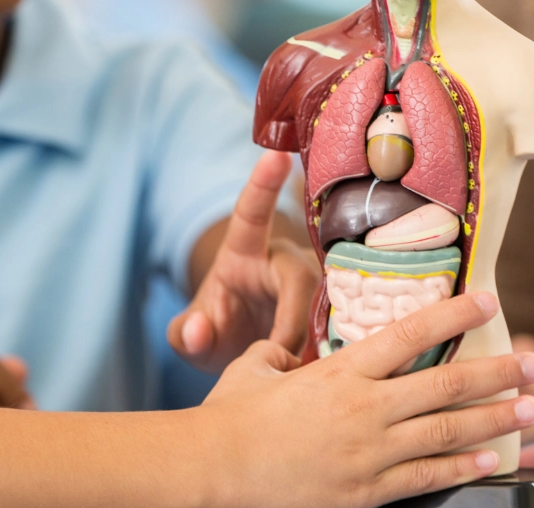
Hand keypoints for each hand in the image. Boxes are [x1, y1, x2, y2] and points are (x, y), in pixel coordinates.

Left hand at [169, 151, 320, 371]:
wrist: (243, 353)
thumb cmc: (217, 331)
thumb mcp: (192, 337)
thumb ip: (185, 334)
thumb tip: (198, 331)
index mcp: (243, 251)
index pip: (251, 213)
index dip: (262, 185)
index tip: (276, 155)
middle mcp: (284, 260)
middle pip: (299, 274)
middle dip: (291, 315)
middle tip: (278, 356)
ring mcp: (315, 284)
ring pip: (329, 302)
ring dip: (316, 339)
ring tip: (299, 373)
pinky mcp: (338, 310)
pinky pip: (348, 324)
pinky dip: (340, 351)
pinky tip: (335, 378)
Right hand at [196, 291, 533, 507]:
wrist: (213, 470)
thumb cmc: (228, 417)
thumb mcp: (255, 368)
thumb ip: (282, 357)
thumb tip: (289, 352)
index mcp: (339, 372)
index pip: (409, 333)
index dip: (454, 314)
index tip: (488, 299)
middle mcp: (364, 409)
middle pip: (446, 384)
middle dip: (497, 371)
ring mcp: (368, 454)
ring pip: (446, 432)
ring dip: (494, 418)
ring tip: (529, 407)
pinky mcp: (365, 493)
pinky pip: (426, 479)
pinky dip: (462, 467)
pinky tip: (490, 459)